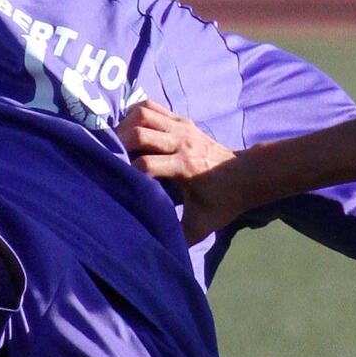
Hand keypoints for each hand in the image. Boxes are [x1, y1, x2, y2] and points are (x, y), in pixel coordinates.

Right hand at [116, 100, 241, 244]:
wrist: (246, 175)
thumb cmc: (222, 202)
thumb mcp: (201, 225)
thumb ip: (178, 237)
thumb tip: (152, 250)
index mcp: (186, 166)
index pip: (146, 164)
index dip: (129, 172)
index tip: (118, 181)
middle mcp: (182, 142)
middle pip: (141, 132)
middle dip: (120, 142)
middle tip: (109, 155)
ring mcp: (182, 127)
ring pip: (144, 113)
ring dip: (126, 124)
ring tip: (117, 140)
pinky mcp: (182, 119)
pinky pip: (151, 106)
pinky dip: (135, 113)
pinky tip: (129, 128)